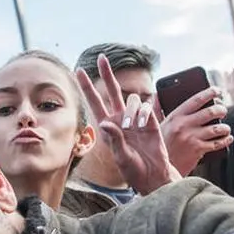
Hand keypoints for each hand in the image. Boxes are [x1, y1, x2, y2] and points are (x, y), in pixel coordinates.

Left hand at [76, 54, 180, 194]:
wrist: (153, 175)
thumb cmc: (133, 170)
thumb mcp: (121, 156)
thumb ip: (114, 139)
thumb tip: (105, 123)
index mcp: (108, 127)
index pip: (95, 102)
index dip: (87, 87)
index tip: (79, 71)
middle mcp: (120, 119)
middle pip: (113, 91)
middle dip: (107, 74)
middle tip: (101, 58)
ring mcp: (135, 119)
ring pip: (131, 99)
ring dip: (131, 111)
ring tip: (133, 128)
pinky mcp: (150, 120)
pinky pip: (145, 107)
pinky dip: (144, 115)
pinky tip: (144, 127)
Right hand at [159, 88, 233, 174]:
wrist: (158, 168)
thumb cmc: (158, 146)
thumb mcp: (155, 126)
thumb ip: (157, 109)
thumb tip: (158, 94)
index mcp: (175, 116)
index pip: (197, 99)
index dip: (210, 92)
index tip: (219, 91)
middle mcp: (184, 125)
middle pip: (211, 112)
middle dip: (222, 109)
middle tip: (223, 111)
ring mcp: (191, 138)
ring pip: (217, 128)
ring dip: (225, 127)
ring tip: (225, 128)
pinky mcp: (198, 150)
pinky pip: (218, 143)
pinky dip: (226, 140)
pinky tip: (228, 138)